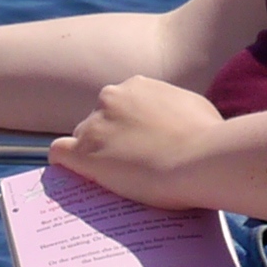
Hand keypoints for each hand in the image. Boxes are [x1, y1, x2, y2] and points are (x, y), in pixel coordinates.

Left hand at [48, 76, 225, 206]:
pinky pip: (59, 153)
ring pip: (79, 139)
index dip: (125, 129)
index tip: (136, 146)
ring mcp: (95, 125)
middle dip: (107, 141)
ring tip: (110, 180)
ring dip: (91, 156)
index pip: (118, 106)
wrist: (200, 158)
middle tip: (126, 166)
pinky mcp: (85, 153)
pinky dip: (64, 164)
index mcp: (136, 86)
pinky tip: (74, 176)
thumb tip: (175, 119)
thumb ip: (172, 109)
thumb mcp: (194, 107)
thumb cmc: (208, 136)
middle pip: (97, 121)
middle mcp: (110, 98)